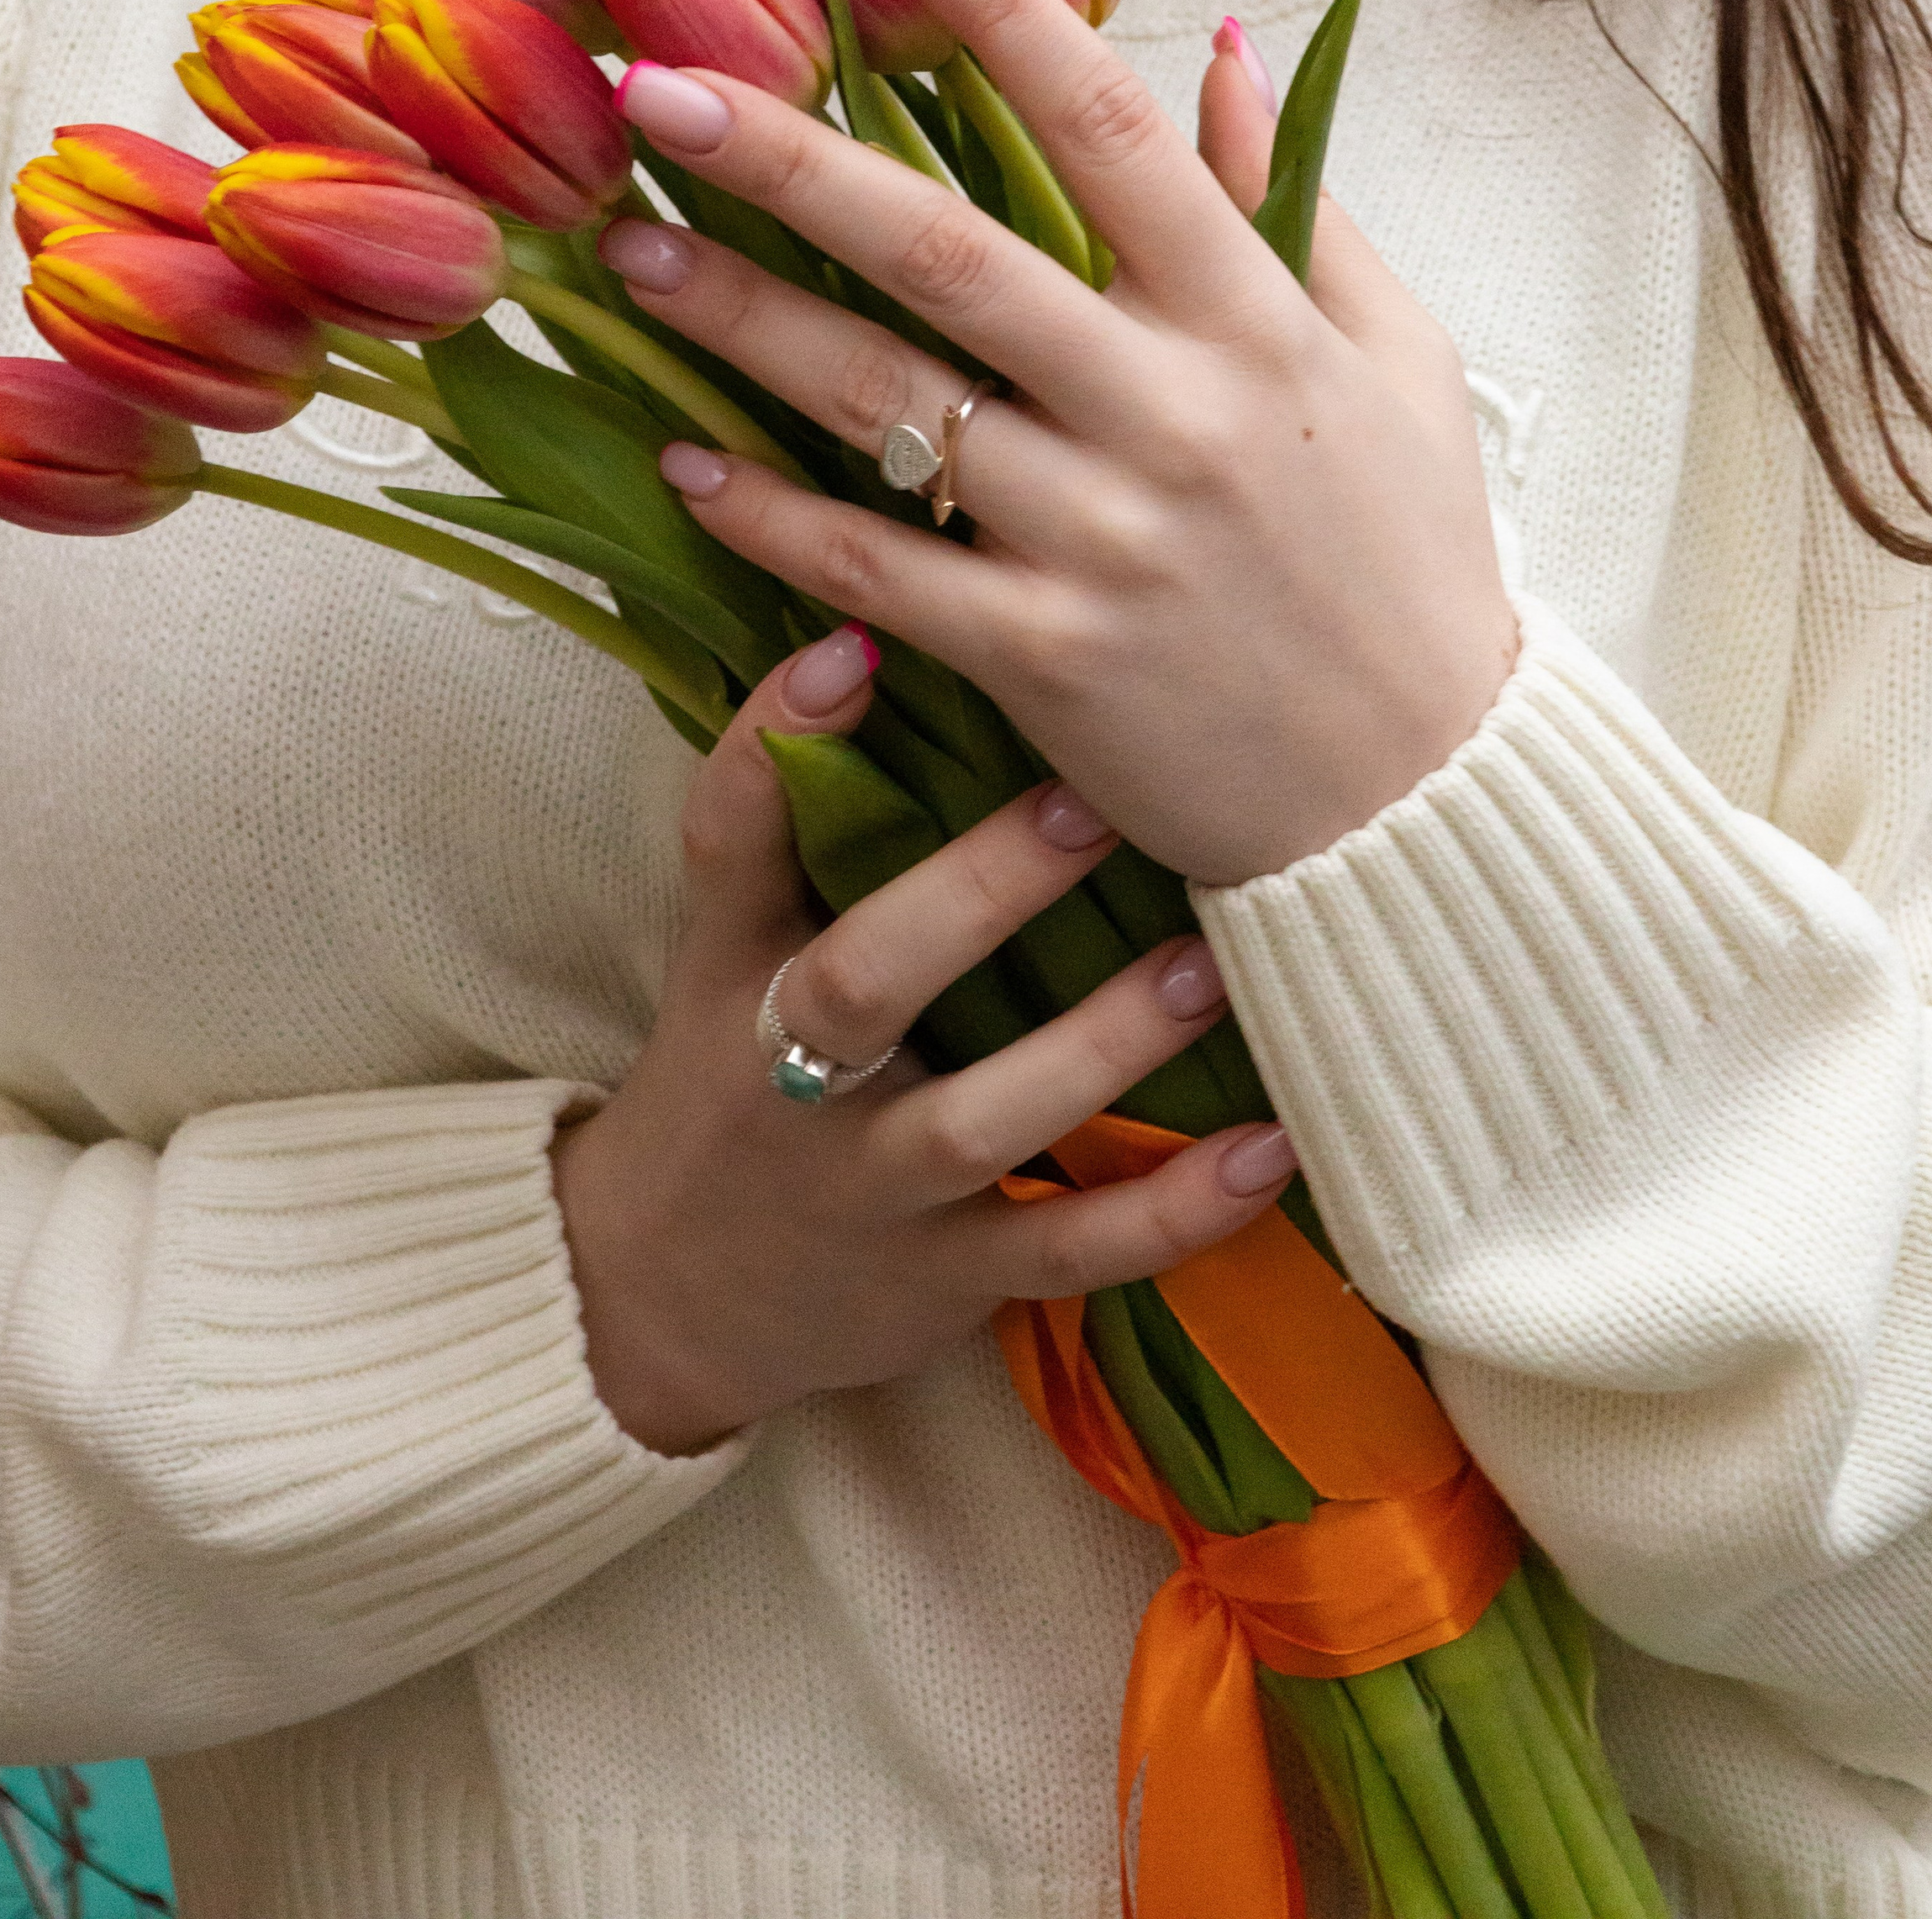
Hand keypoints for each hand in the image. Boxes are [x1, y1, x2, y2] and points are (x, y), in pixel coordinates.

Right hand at [552, 633, 1296, 1455]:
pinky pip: (1068, 1251)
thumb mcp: (731, 950)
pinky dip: (1174, 1211)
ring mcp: (869, 1188)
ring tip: (1208, 965)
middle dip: (979, 892)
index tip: (854, 645)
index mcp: (732, 968)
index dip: (776, 743)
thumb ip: (806, 821)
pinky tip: (1272, 1150)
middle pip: (863, 979)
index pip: (729, 841)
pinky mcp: (944, 1279)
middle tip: (1094, 800)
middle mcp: (783, 1076)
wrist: (659, 1297)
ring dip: (1104, 1045)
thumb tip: (898, 633)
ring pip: (983, 1119)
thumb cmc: (731, 1074)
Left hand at [602, 0, 1518, 887]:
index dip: (999, 11)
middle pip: (955, 255)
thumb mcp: (1394, 364)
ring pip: (890, 408)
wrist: (1427, 803)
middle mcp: (1172, 415)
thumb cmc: (1409, 566)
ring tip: (626, 254)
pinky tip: (681, 463)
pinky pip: (880, 573)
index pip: (1112, 130)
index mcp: (1256, 324)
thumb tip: (1211, 47)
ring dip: (743, 323)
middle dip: (796, 161)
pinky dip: (773, 519)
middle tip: (657, 85)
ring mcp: (1103, 542)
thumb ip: (1295, 205)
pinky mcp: (1048, 662)